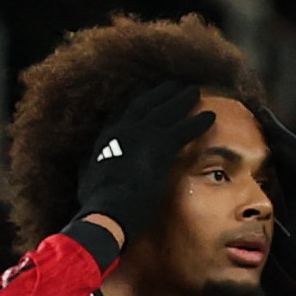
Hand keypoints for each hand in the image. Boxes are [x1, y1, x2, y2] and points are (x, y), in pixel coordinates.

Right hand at [71, 81, 213, 245]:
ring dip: (182, 99)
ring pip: (167, 110)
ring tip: (194, 91)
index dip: (138, 101)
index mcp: (108, 137)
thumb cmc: (96, 202)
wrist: (107, 211)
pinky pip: (185, 129)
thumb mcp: (86, 177)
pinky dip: (198, 122)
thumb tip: (85, 161)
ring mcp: (143, 134)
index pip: (125, 112)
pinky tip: (211, 116)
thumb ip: (88, 164)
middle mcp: (124, 129)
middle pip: (147, 103)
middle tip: (174, 84)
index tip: (146, 91)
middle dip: (161, 92)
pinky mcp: (160, 146)